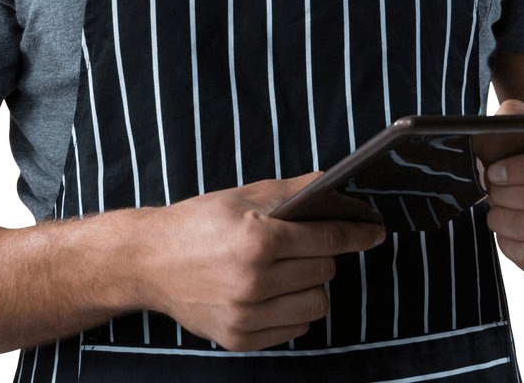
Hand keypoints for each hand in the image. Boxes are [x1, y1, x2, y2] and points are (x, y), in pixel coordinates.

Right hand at [134, 173, 385, 351]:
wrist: (149, 261)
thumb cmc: (197, 222)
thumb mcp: (243, 196)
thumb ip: (293, 191)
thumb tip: (334, 184)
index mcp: (258, 241)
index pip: (328, 240)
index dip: (356, 232)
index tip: (374, 230)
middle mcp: (254, 283)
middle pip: (325, 272)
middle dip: (321, 255)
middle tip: (302, 244)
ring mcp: (246, 316)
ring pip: (316, 305)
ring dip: (309, 285)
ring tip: (285, 270)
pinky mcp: (240, 339)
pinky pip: (294, 329)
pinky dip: (292, 310)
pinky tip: (271, 292)